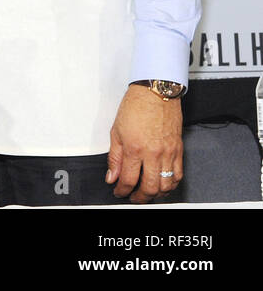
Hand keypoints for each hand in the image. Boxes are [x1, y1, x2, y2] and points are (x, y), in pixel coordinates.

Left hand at [106, 85, 183, 201]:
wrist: (156, 92)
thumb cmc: (135, 107)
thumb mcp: (116, 131)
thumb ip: (114, 157)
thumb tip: (111, 176)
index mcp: (134, 148)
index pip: (128, 179)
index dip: (122, 190)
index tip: (118, 191)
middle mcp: (153, 153)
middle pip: (149, 187)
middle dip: (139, 197)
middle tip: (132, 197)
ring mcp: (168, 153)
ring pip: (165, 185)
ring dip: (155, 194)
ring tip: (147, 193)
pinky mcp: (179, 150)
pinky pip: (178, 175)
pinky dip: (171, 184)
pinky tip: (163, 185)